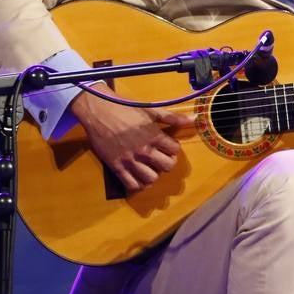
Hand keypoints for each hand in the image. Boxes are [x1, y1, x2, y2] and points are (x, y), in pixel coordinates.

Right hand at [71, 86, 192, 192]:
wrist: (99, 110)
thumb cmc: (126, 108)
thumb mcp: (151, 110)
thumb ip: (172, 118)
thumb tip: (194, 119)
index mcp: (154, 136)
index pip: (175, 151)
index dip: (173, 148)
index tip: (167, 145)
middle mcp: (145, 150)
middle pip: (167, 167)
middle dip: (166, 163)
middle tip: (160, 158)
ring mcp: (131, 160)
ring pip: (151, 179)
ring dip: (153, 174)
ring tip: (149, 167)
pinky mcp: (117, 167)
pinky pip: (132, 185)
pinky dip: (137, 184)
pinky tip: (137, 176)